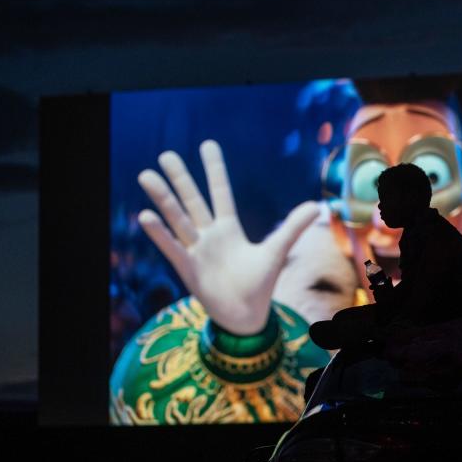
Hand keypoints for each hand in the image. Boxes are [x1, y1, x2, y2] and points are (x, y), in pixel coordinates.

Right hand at [136, 140, 319, 334]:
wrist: (246, 317)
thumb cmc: (258, 285)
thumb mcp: (275, 251)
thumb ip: (291, 227)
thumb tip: (315, 206)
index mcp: (229, 228)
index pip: (220, 191)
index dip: (215, 169)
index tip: (207, 144)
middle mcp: (209, 235)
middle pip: (192, 200)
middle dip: (180, 178)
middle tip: (165, 154)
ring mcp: (196, 250)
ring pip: (178, 218)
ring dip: (162, 198)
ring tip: (146, 175)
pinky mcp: (188, 269)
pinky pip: (172, 247)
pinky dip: (160, 233)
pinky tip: (146, 216)